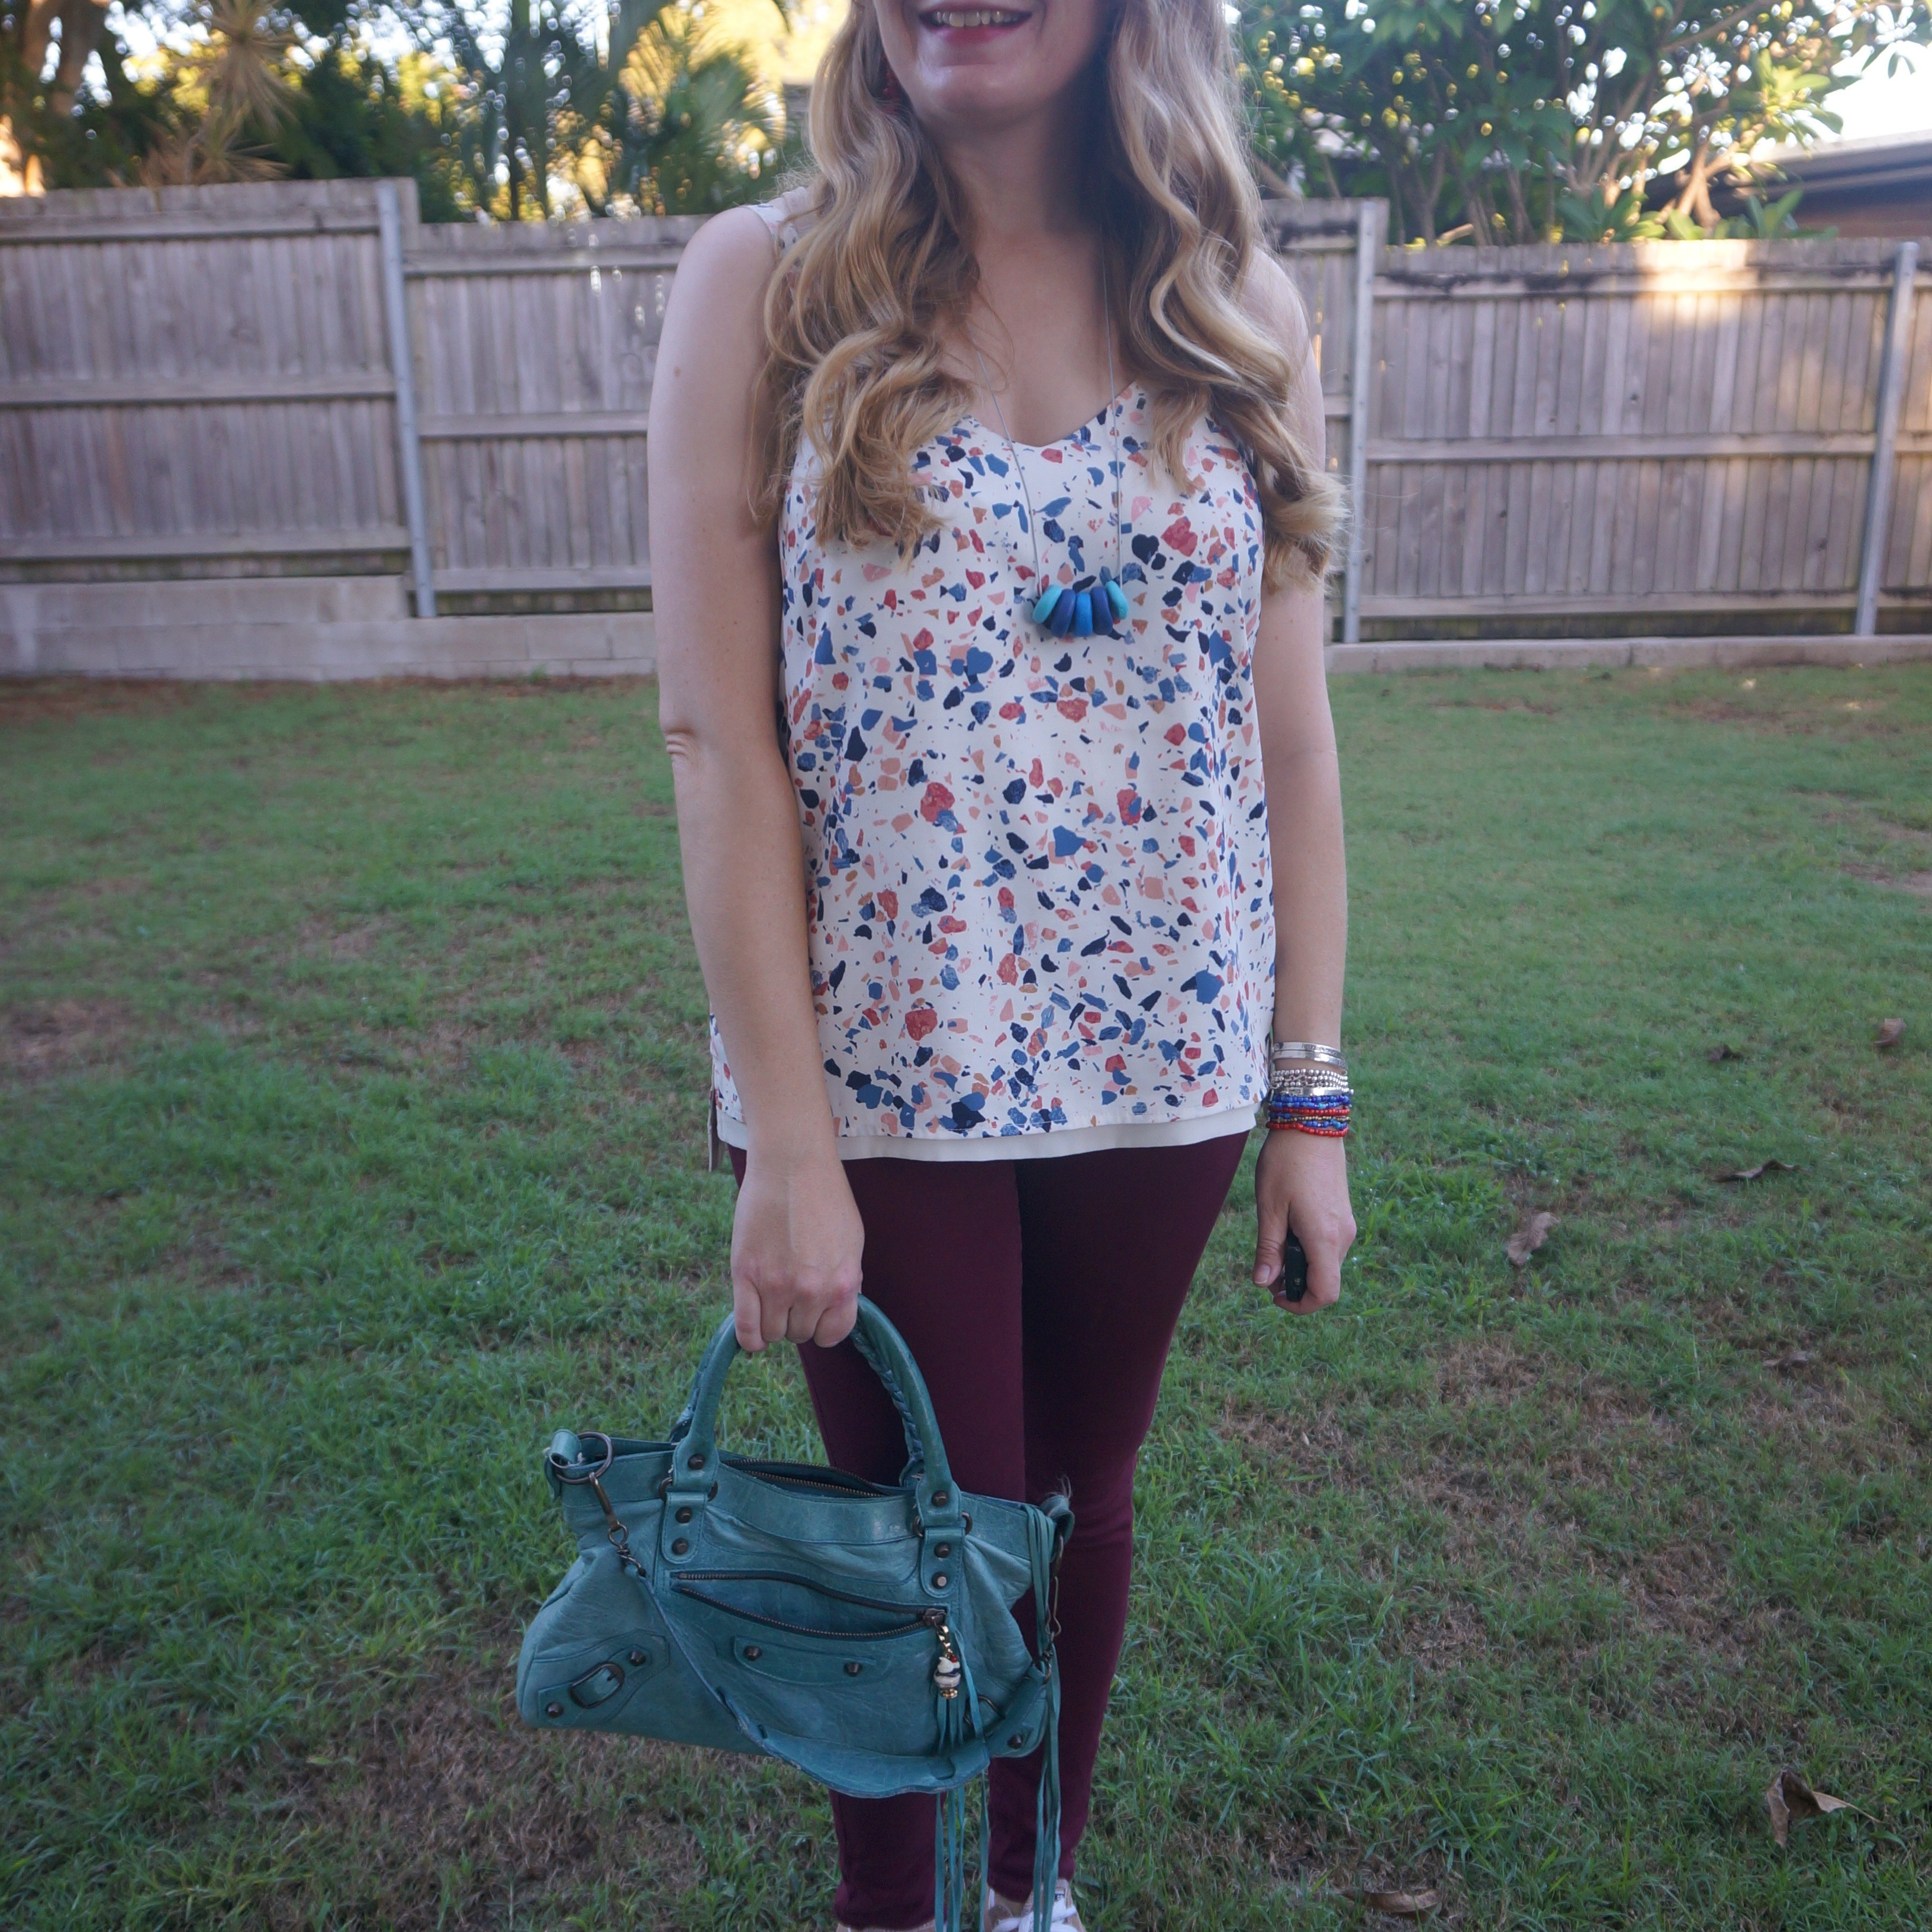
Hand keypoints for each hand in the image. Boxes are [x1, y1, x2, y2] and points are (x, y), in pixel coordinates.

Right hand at [730, 1144, 863, 1351]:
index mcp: (844, 1283)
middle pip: (800, 1334)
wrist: (792, 1165)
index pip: (833, 1333)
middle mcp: (812, 1291)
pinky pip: (746, 1328)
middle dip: (795, 1319)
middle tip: (789, 1294)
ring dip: (772, 1322)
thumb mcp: (852, 1241)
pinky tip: (753, 1334)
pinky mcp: (746, 1275)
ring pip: (773, 1333)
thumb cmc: (825, 1196)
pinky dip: (749, 1338)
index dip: (822, 1327)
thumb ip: (846, 1279)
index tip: (814, 1315)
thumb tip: (836, 1306)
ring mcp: (777, 1285)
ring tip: (771, 1298)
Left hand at [1253, 1128, 1353, 1312]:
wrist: (1311, 1123)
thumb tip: (1263, 1283)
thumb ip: (1268, 1249)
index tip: (1274, 1295)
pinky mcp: (1343, 1215)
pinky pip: (1328, 1246)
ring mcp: (1345, 1225)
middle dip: (1295, 1285)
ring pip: (1326, 1263)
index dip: (1300, 1305)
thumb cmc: (1285, 1163)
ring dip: (1301, 1266)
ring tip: (1274, 1243)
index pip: (1325, 1293)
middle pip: (1325, 1281)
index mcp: (1324, 1238)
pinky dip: (1309, 1250)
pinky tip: (1288, 1229)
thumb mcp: (1269, 1208)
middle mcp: (1342, 1236)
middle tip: (1266, 1270)